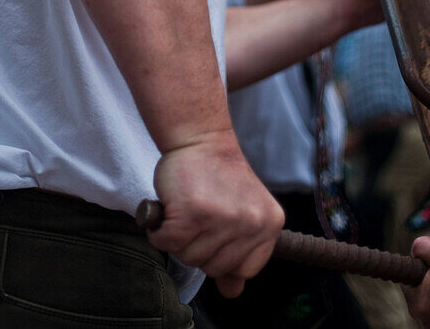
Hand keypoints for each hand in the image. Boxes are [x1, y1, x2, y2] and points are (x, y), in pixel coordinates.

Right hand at [148, 130, 283, 296]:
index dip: (224, 256)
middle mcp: (251, 223)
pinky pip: (167, 243)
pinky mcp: (192, 214)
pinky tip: (168, 211)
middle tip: (199, 216)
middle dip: (198, 247)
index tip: (217, 233)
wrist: (200, 136)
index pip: (244, 271)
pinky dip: (159, 231)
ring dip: (179, 239)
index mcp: (270, 224)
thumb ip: (240, 251)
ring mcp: (222, 219)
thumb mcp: (244, 210)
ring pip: (189, 258)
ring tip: (186, 209)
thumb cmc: (218, 174)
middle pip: (214, 267)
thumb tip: (232, 292)